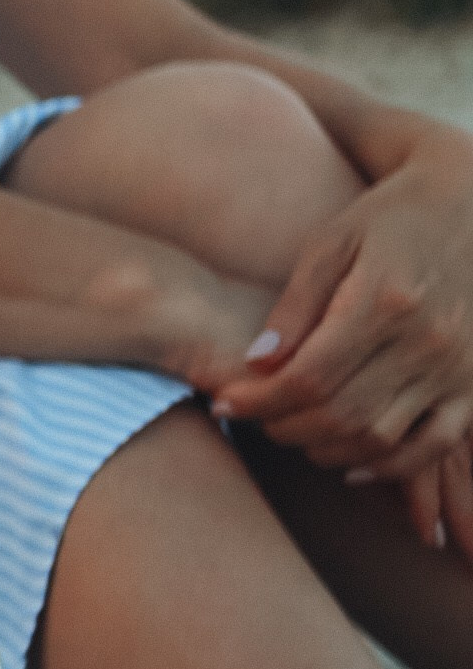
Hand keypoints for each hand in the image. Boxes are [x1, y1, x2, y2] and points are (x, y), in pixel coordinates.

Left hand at [210, 139, 472, 515]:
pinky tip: (351, 465)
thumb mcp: (332, 243)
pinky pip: (435, 445)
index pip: (309, 377)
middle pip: (341, 414)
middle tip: (254, 418)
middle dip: (284, 426)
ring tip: (291, 431)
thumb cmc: (389, 218)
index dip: (258, 400)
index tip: (222, 403)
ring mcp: (458, 367)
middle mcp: (427, 340)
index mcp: (385, 301)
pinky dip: (390, 466)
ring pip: (382, 438)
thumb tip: (254, 365)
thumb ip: (294, 307)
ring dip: (326, 448)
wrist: (471, 201)